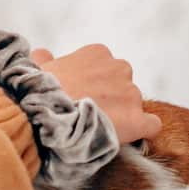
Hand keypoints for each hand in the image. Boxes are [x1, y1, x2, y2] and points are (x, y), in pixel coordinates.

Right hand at [30, 45, 161, 142]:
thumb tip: (42, 54)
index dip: (94, 83)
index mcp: (98, 53)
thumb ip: (45, 58)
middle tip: (89, 111)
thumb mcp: (37, 66)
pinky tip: (127, 136)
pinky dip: (142, 130)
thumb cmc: (37, 90)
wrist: (44, 114)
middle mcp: (120, 68)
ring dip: (121, 114)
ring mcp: (131, 94)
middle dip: (111, 96)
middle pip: (122, 85)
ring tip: (98, 127)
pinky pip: (151, 125)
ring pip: (133, 105)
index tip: (81, 94)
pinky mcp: (137, 119)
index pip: (106, 66)